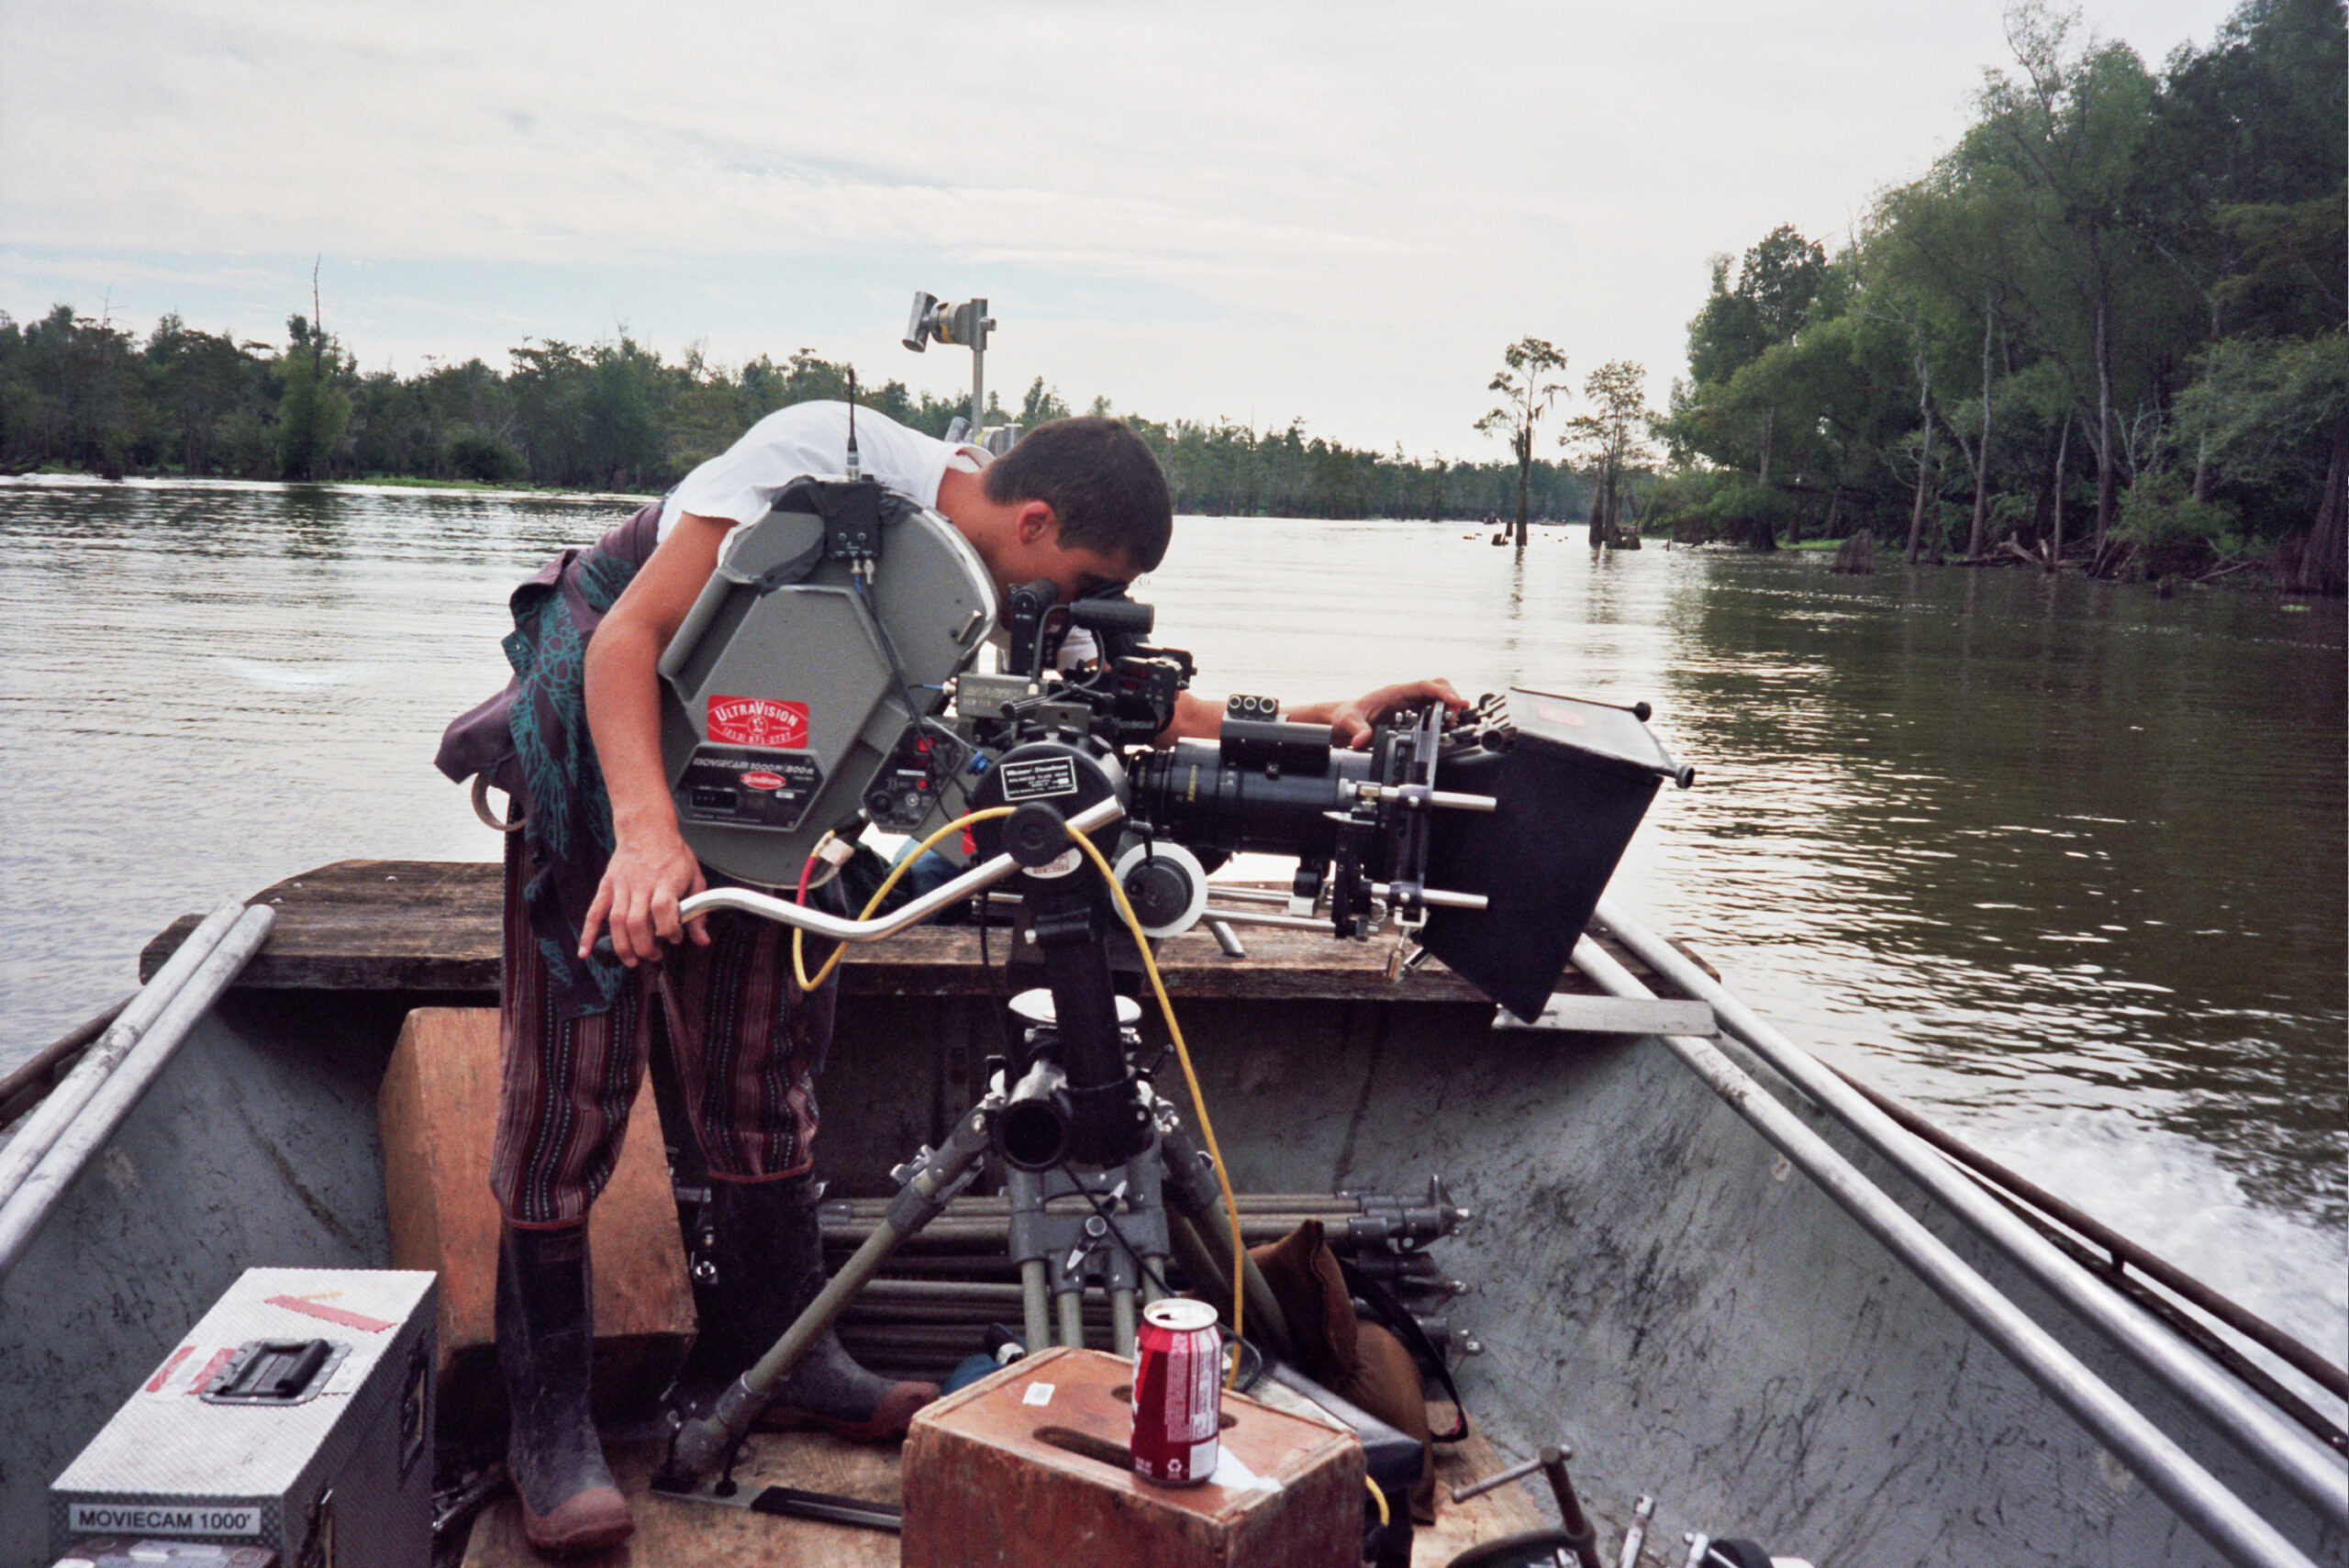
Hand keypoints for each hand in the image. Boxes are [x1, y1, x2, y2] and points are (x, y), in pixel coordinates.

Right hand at [580, 823, 709, 965]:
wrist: (646, 828)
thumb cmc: (673, 854)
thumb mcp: (695, 878)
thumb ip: (698, 911)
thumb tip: (702, 940)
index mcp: (665, 882)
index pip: (662, 910)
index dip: (669, 930)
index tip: (675, 938)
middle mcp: (641, 885)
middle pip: (637, 922)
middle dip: (645, 946)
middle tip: (654, 956)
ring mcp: (621, 886)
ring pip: (617, 922)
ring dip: (623, 946)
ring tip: (632, 961)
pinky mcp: (607, 886)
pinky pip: (594, 912)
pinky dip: (588, 933)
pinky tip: (585, 951)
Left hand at [1324, 678, 1466, 748]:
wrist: (1343, 721)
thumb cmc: (1346, 716)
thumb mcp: (1350, 722)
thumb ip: (1357, 730)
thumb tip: (1362, 740)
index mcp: (1395, 692)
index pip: (1424, 686)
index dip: (1442, 693)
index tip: (1455, 703)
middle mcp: (1405, 695)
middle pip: (1437, 687)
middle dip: (1451, 699)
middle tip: (1455, 717)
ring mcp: (1410, 704)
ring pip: (1438, 698)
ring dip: (1449, 708)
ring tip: (1452, 723)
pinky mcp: (1411, 714)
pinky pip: (1433, 710)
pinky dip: (1443, 716)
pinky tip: (1445, 726)